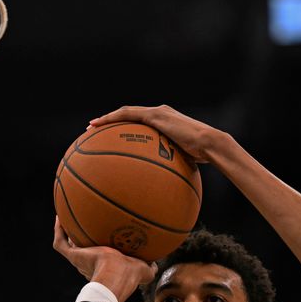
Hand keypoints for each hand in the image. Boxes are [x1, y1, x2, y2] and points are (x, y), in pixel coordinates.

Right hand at [53, 216, 156, 301]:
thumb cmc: (131, 275)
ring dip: (66, 232)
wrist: (117, 276)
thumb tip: (156, 262)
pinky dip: (58, 230)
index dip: (97, 249)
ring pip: (69, 245)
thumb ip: (150, 266)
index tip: (99, 237)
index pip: (99, 258)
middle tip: (81, 224)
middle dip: (81, 239)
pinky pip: (60, 242)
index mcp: (104, 268)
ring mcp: (79, 259)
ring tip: (66, 217)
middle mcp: (89, 264)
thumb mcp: (145, 270)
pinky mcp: (73, 255)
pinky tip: (60, 216)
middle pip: (82, 250)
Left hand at [88, 105, 224, 163]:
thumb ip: (168, 168)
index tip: (108, 136)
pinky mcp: (156, 115)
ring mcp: (157, 113)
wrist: (210, 146)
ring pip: (125, 112)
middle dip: (109, 122)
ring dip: (106, 119)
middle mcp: (159, 114)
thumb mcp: (181, 163)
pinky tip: (99, 128)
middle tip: (92, 130)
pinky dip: (112, 119)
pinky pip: (128, 115)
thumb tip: (159, 189)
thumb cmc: (201, 158)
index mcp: (164, 122)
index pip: (139, 122)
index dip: (122, 127)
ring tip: (90, 128)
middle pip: (128, 115)